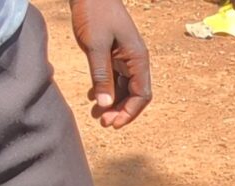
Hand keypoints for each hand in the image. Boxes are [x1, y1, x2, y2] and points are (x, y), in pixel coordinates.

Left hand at [72, 0, 152, 127]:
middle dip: (120, 111)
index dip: (129, 112)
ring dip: (111, 103)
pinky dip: (104, 90)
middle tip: (102, 122)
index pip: (142, 94)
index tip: (113, 124)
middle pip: (134, 94)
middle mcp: (135, 60)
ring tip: (96, 115)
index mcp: (138, 58)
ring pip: (123, 88)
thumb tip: (105, 105)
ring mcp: (124, 57)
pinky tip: (92, 98)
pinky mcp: (112, 54)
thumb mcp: (95, 46)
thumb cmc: (95, 13)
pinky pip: (113, 78)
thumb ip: (101, 76)